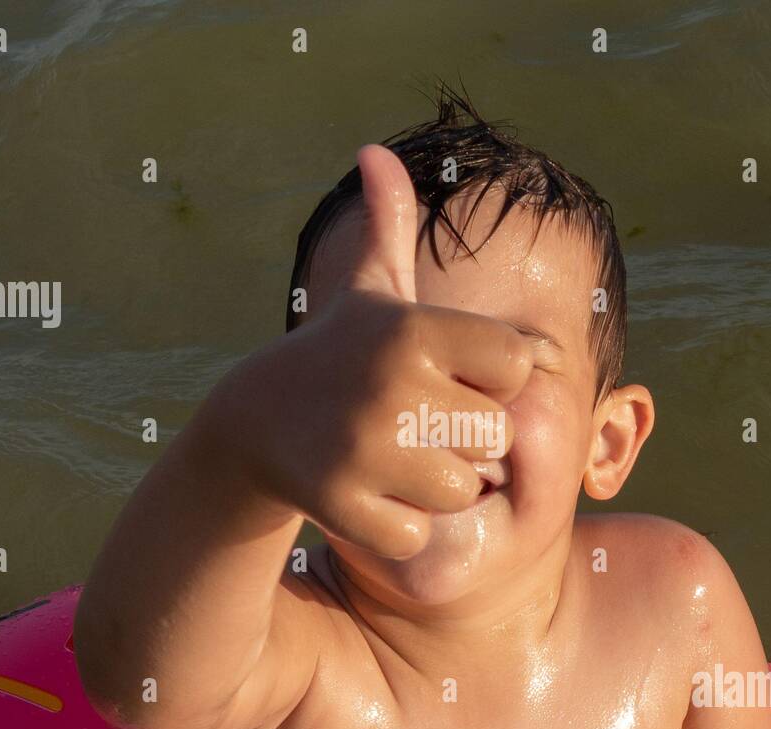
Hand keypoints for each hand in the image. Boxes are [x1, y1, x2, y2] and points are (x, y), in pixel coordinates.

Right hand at [221, 144, 533, 558]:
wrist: (251, 421)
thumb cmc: (338, 354)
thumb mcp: (368, 292)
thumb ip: (391, 228)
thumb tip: (376, 153)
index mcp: (414, 330)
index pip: (519, 367)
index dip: (489, 377)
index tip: (447, 374)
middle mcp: (393, 387)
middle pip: (495, 437)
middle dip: (462, 437)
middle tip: (413, 423)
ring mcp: (365, 451)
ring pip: (460, 490)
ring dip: (430, 484)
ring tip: (388, 458)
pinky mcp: (341, 506)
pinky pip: (414, 534)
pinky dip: (393, 523)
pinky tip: (363, 492)